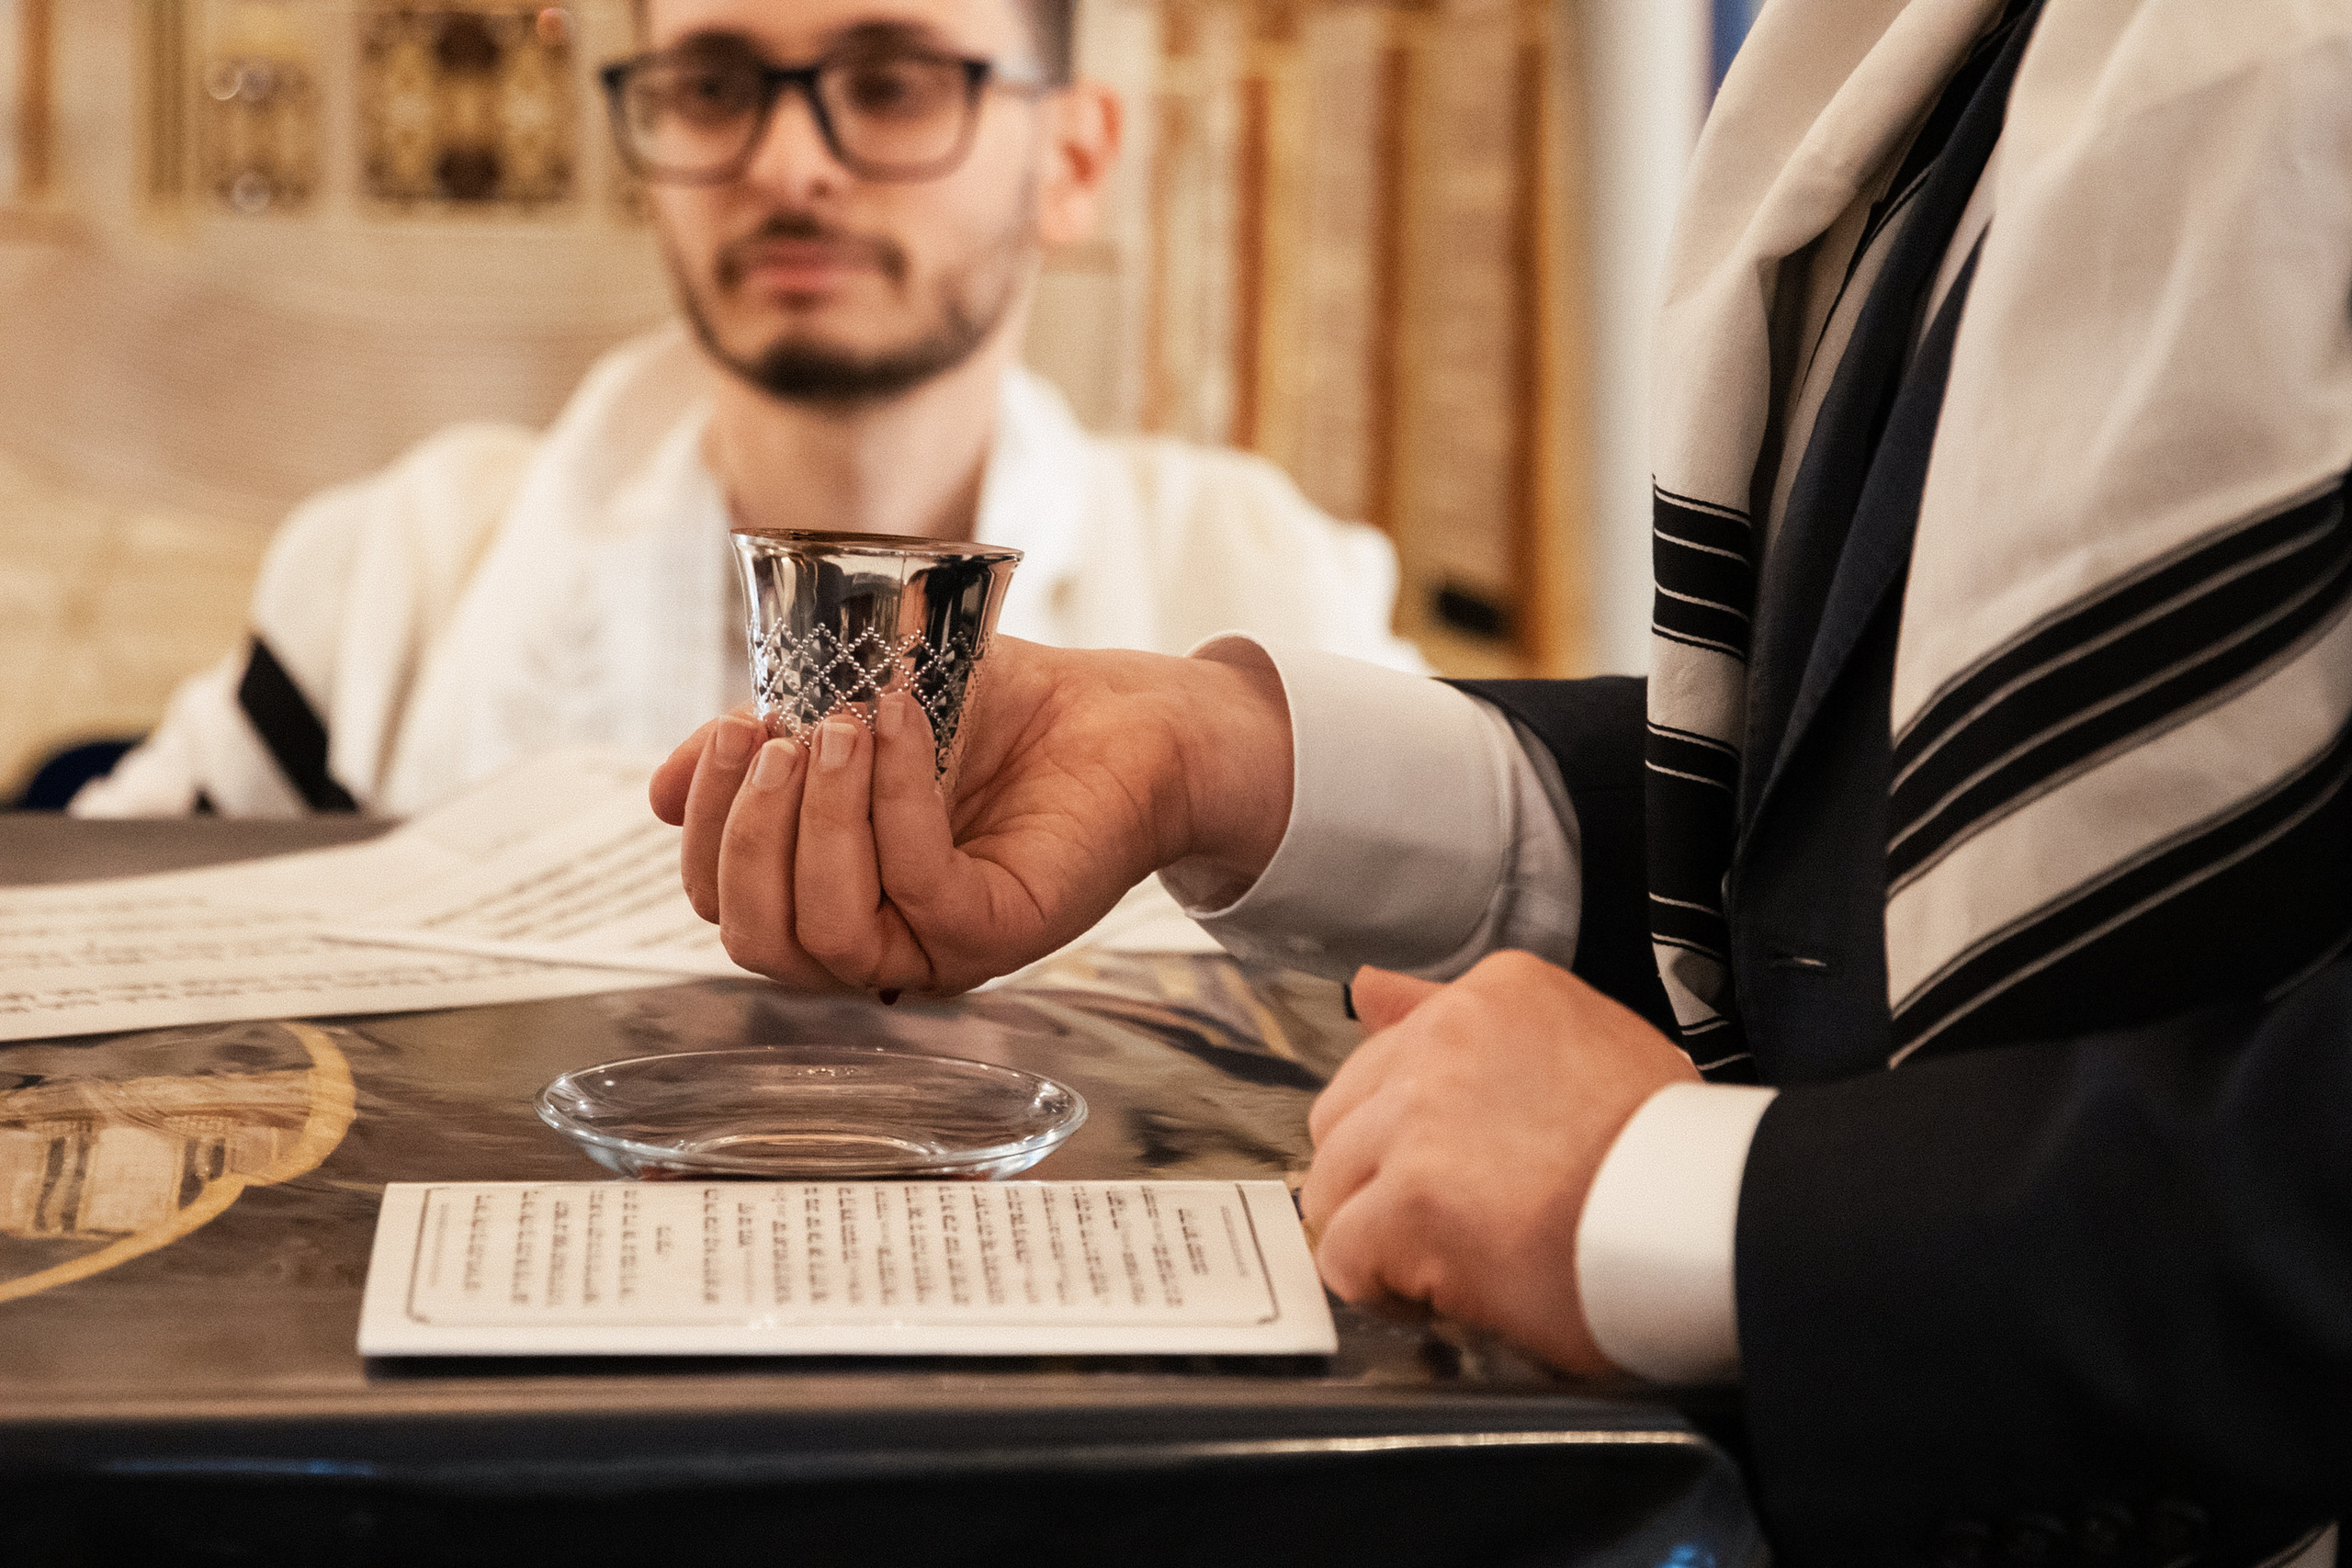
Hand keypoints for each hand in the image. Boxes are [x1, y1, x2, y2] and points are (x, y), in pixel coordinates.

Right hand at [649, 638, 1292, 993]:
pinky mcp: (999, 931)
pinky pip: (917, 889)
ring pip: (824, 934)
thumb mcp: (850, 713)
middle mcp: (876, 938)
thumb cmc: (996, 717)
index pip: (722, 903)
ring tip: (840, 728)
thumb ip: (763, 753)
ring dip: (817, 819)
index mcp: (829, 894)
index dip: (707, 823)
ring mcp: (936, 947)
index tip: (735, 728)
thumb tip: (657, 795)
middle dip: (747, 831)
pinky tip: (900, 728)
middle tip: (778, 733)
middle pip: (756, 940)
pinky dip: (895, 802)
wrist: (1121, 717)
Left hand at [1302, 952, 1699, 1376]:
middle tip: (1457, 1220)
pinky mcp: (1411, 1199)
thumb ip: (1455, 1014)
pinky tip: (1447, 1292)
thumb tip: (1368, 989)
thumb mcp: (1578, 1042)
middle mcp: (1446, 1039)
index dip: (1414, 1131)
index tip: (1463, 1166)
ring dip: (1381, 1234)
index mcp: (1493, 995)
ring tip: (1459, 1257)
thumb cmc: (1663, 1155)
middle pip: (1342, 1120)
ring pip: (1331, 1187)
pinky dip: (1383, 1288)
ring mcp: (1421, 1116)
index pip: (1387, 1058)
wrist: (1710, 1220)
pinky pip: (1343, 1256)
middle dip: (1380, 1178)